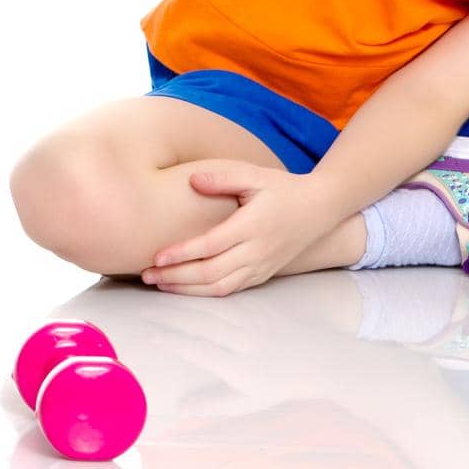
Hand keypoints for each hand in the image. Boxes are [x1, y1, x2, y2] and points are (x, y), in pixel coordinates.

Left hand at [141, 162, 339, 295]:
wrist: (320, 209)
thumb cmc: (284, 188)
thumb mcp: (256, 175)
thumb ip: (223, 178)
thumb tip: (191, 180)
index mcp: (253, 225)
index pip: (211, 245)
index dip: (182, 253)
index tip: (157, 256)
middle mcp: (257, 250)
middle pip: (211, 272)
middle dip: (176, 277)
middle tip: (147, 275)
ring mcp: (262, 265)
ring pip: (219, 287)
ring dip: (187, 289)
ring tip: (160, 284)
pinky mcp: (264, 274)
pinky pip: (231, 290)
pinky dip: (205, 292)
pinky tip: (185, 287)